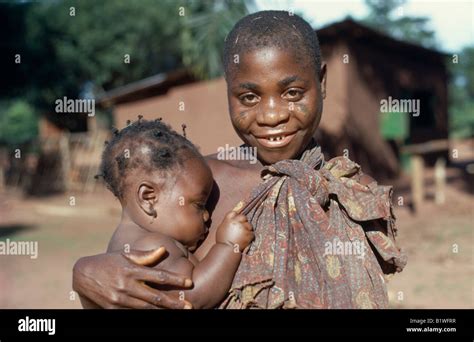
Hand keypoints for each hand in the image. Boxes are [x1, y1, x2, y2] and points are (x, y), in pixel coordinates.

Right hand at [72, 247, 192, 308]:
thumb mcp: (125, 255)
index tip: (189, 282)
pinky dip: (146, 315)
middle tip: (191, 306)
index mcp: (132, 271)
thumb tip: (163, 250)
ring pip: (146, 309)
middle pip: (156, 297)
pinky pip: (133, 314)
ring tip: (179, 312)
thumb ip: (146, 255)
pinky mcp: (113, 309)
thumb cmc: (108, 262)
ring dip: (163, 311)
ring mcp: (120, 300)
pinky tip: (158, 315)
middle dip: (174, 303)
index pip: (159, 276)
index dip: (175, 280)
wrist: (83, 275)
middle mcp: (127, 286)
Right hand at [215, 211, 253, 251]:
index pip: (234, 213)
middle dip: (243, 221)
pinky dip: (250, 236)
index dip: (236, 216)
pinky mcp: (249, 234)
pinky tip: (245, 239)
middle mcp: (236, 221)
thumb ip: (227, 222)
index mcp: (228, 219)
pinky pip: (252, 233)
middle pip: (243, 217)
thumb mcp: (221, 228)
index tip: (236, 220)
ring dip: (247, 229)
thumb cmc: (222, 240)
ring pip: (249, 225)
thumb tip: (231, 220)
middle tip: (242, 227)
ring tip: (243, 235)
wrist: (227, 249)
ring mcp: (243, 227)